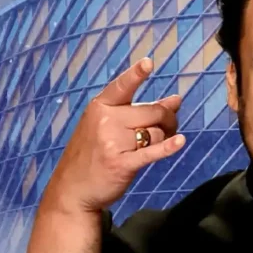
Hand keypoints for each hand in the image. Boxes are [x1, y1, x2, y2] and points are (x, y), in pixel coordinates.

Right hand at [42, 58, 185, 213]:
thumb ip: (140, 111)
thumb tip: (176, 100)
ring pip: (156, 133)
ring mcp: (112, 142)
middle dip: (169, 118)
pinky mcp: (121, 164)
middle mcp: (105, 120)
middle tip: (171, 127)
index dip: (136, 74)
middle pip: (153, 112)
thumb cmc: (94, 154)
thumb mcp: (109, 126)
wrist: (73, 190)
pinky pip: (152, 152)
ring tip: (159, 143)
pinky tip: (180, 141)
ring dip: (165, 138)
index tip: (148, 63)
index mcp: (100, 106)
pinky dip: (168, 147)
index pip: (122, 86)